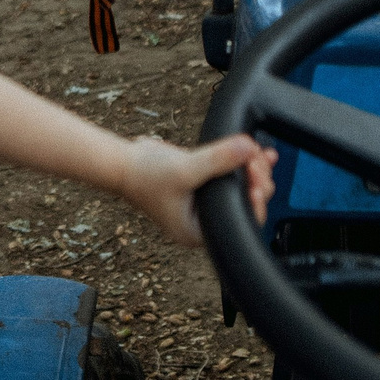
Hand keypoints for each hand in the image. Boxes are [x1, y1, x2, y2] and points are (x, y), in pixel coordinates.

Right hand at [116, 134, 276, 246]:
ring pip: (241, 188)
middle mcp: (204, 220)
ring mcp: (205, 202)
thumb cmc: (144, 176)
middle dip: (256, 182)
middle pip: (244, 205)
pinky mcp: (204, 184)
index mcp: (198, 231)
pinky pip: (231, 174)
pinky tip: (254, 150)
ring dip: (253, 170)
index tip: (257, 181)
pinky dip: (243, 162)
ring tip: (255, 152)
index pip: (239, 223)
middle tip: (254, 162)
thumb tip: (249, 147)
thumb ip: (218, 159)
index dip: (255, 203)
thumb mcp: (184, 169)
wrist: (122, 162)